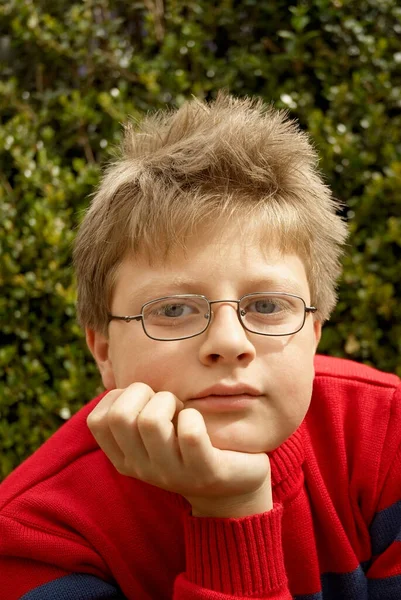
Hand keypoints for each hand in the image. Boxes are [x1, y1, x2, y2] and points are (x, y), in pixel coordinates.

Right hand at [87, 383, 272, 517]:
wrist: (234, 486)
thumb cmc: (189, 444)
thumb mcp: (154, 434)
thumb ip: (134, 410)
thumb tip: (118, 369)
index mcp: (124, 458)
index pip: (97, 421)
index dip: (118, 396)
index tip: (143, 400)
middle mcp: (142, 468)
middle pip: (119, 416)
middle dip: (142, 392)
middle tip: (164, 401)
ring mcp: (171, 473)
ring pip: (151, 422)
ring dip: (169, 401)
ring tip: (182, 410)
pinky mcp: (204, 473)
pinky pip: (190, 434)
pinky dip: (194, 416)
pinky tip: (200, 422)